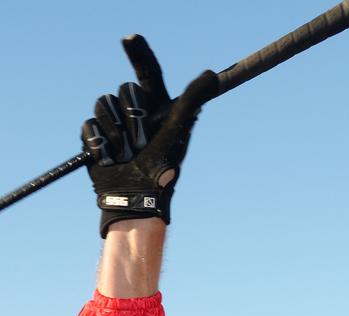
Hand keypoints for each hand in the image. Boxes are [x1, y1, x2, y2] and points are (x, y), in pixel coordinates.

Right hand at [81, 35, 218, 235]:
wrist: (135, 198)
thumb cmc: (162, 169)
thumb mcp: (177, 131)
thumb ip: (192, 100)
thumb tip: (212, 75)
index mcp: (157, 108)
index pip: (148, 73)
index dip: (139, 53)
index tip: (129, 38)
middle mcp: (135, 112)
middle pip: (123, 89)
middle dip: (132, 117)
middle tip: (143, 143)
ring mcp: (114, 123)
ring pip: (103, 103)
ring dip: (117, 133)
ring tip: (126, 153)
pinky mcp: (95, 135)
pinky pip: (90, 124)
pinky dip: (101, 142)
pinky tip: (110, 158)